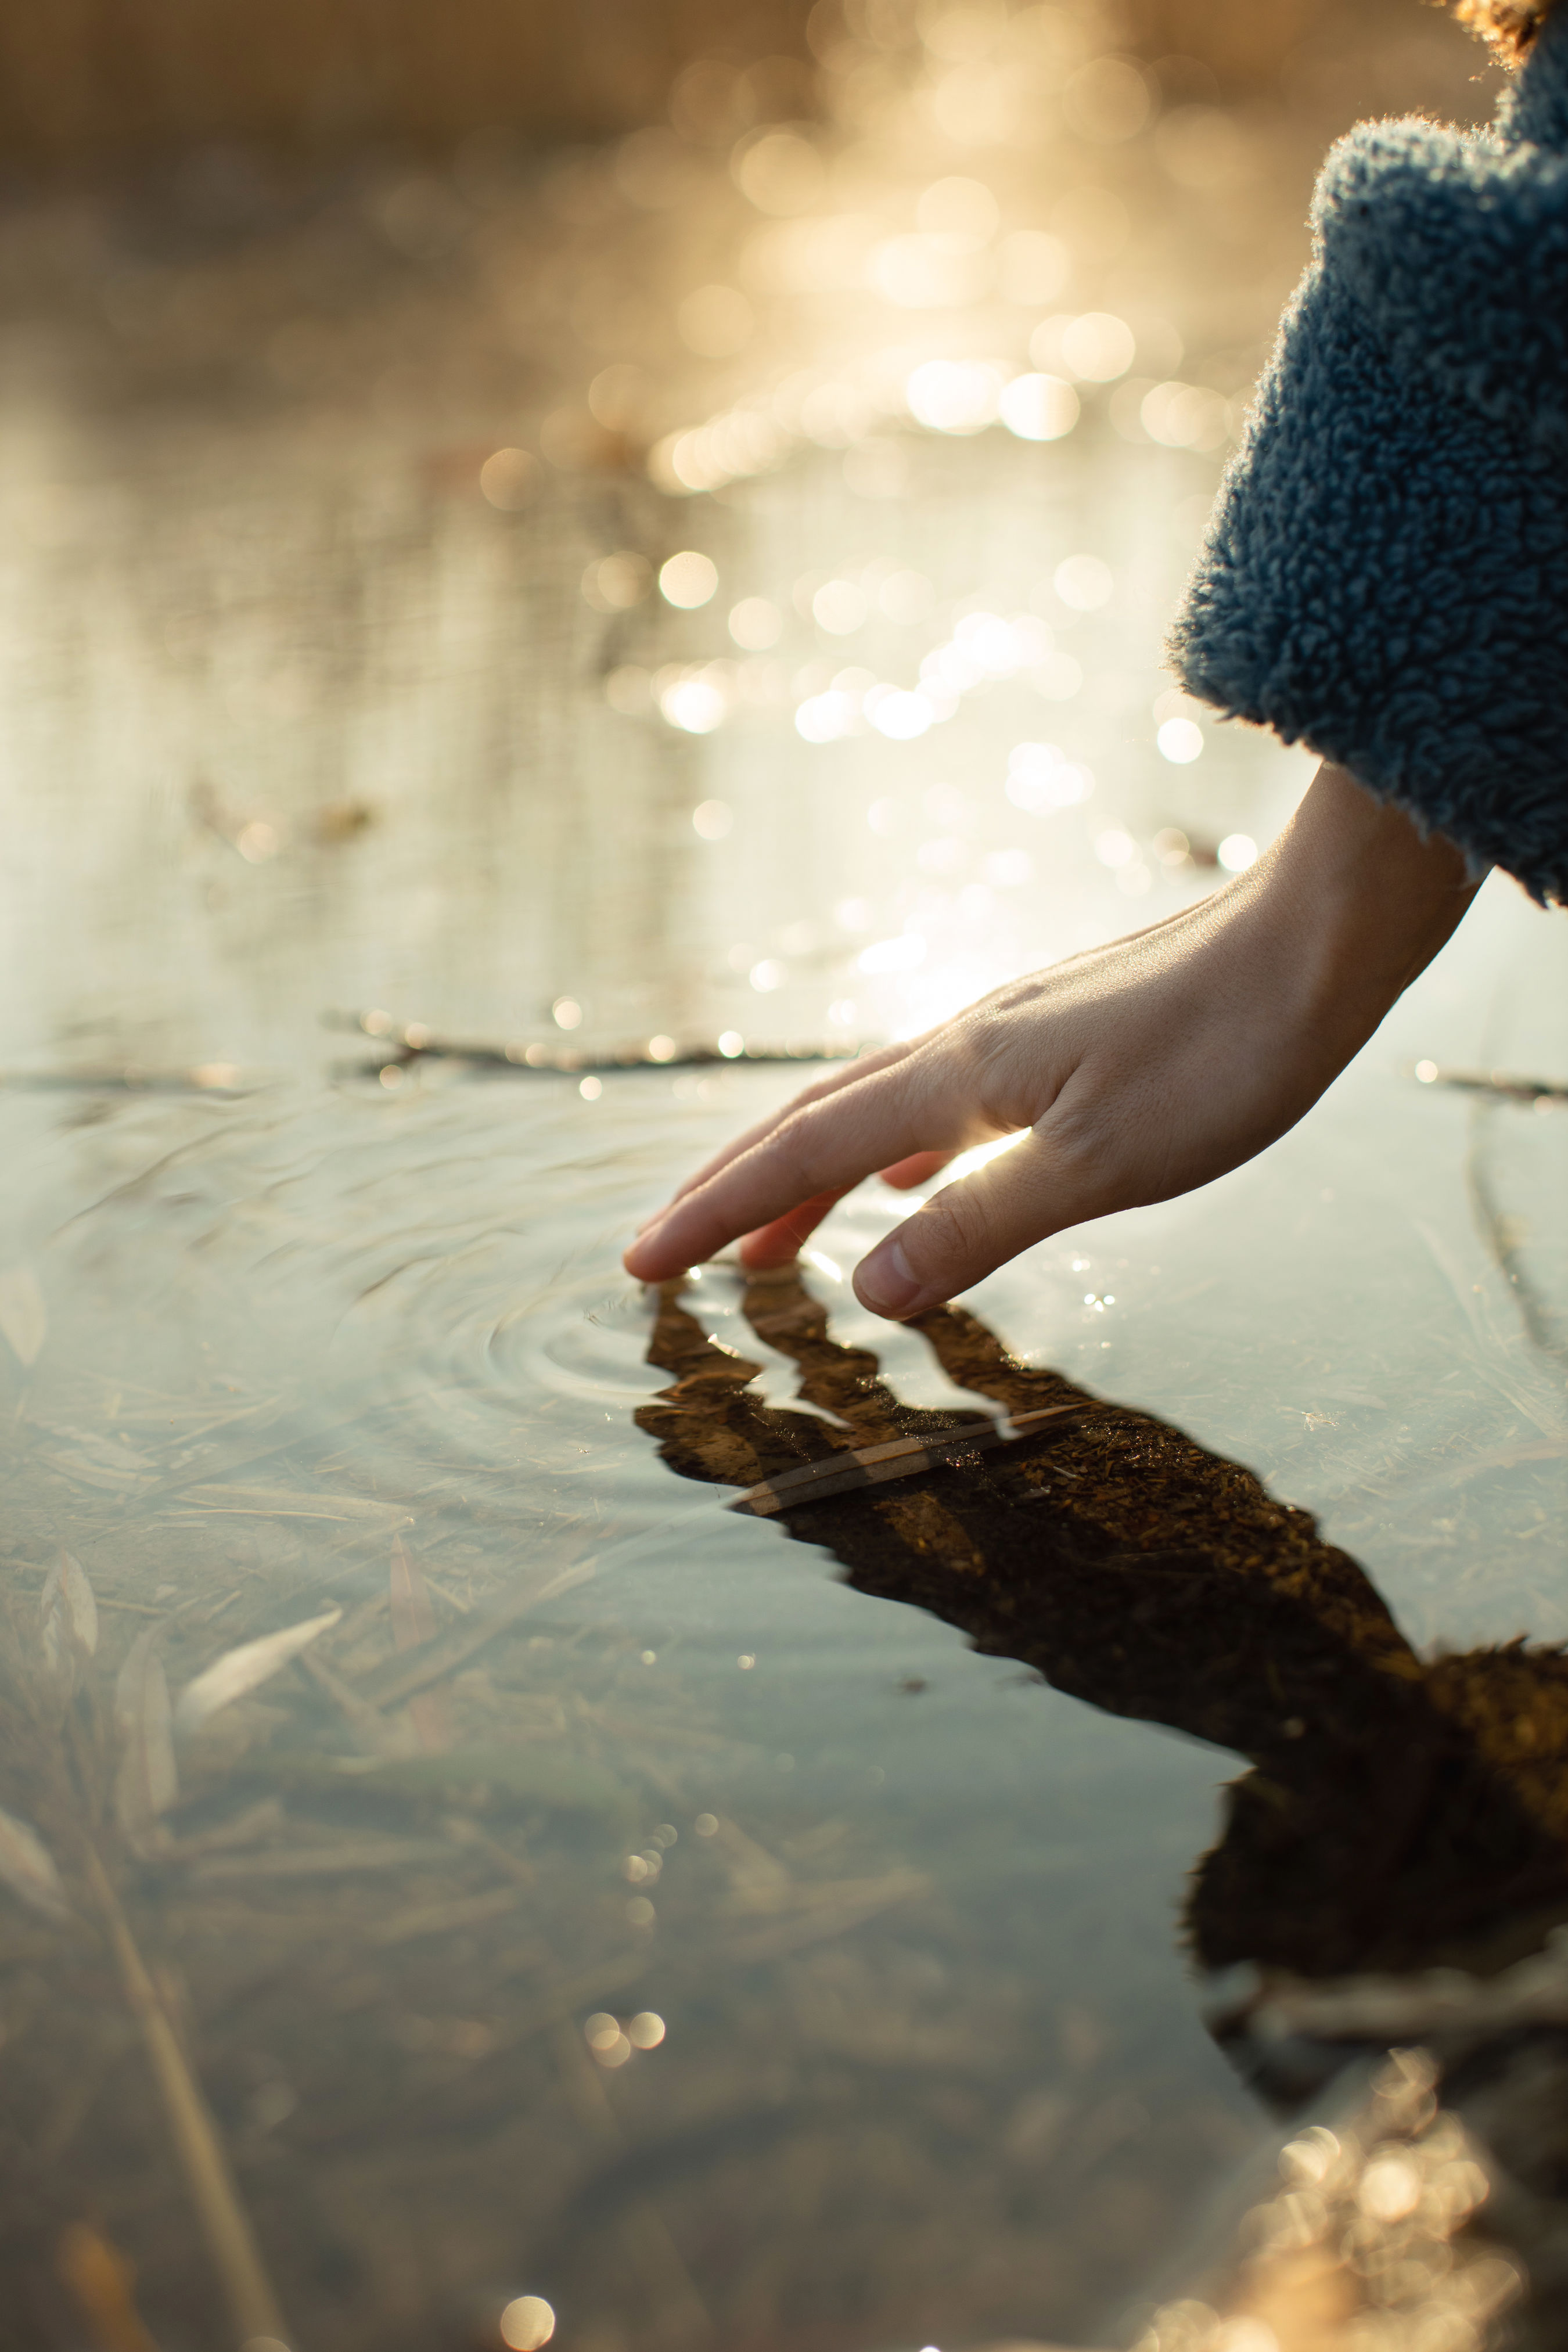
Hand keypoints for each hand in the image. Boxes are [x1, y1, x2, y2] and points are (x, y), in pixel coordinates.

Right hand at [624, 764, 1479, 1318]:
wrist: (1315, 940)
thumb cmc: (1225, 1053)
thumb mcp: (1103, 1165)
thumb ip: (978, 1227)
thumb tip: (868, 1290)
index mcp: (961, 1078)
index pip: (805, 1153)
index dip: (719, 1212)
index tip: (643, 1262)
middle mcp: (965, 1046)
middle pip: (816, 1122)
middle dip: (734, 1191)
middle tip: (667, 1251)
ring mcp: (1009, 1035)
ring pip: (874, 1111)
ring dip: (808, 1176)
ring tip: (773, 1241)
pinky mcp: (1056, 1037)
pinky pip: (938, 1104)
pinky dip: (892, 1152)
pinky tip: (910, 1179)